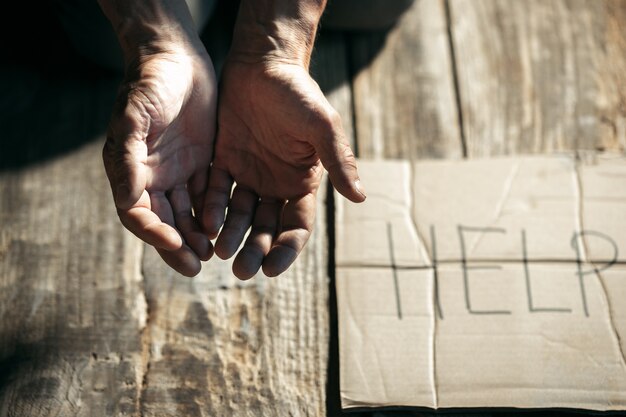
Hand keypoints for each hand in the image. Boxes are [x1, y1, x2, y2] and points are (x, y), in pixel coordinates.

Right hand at [103, 48, 216, 276]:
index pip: (139, 214)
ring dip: (196, 235)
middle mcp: (152, 176)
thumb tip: (129, 202)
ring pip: (186, 213)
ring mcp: (177, 171)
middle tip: (197, 265)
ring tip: (211, 254)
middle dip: (178, 245)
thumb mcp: (135, 116)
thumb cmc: (151, 83)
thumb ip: (130, 158)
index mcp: (130, 170)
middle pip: (164, 221)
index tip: (176, 246)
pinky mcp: (201, 162)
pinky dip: (212, 214)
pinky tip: (225, 228)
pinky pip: (207, 195)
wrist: (178, 58)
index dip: (155, 234)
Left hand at [203, 58, 364, 279]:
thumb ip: (339, 160)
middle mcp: (275, 185)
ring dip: (231, 234)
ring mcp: (249, 175)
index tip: (273, 269)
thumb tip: (361, 197)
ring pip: (239, 214)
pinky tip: (205, 222)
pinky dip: (212, 207)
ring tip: (220, 252)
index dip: (287, 249)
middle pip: (266, 227)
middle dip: (255, 249)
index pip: (297, 225)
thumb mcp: (322, 126)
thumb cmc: (298, 93)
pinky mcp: (224, 161)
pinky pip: (216, 190)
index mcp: (302, 182)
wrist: (263, 63)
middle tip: (241, 270)